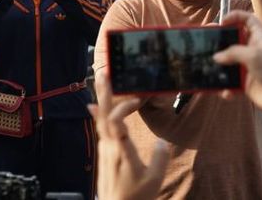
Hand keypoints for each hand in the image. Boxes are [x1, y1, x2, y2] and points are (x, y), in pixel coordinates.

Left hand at [88, 70, 169, 199]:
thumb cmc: (135, 198)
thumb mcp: (154, 180)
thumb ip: (160, 157)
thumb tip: (163, 141)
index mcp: (121, 152)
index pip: (115, 122)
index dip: (122, 107)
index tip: (136, 99)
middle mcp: (109, 148)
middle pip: (103, 116)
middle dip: (104, 94)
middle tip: (103, 74)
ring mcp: (104, 151)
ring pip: (101, 121)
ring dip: (102, 100)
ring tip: (103, 82)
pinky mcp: (103, 154)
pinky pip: (102, 128)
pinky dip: (102, 113)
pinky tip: (98, 106)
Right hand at [213, 10, 261, 123]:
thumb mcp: (254, 55)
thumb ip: (233, 52)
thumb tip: (217, 57)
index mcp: (260, 37)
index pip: (248, 20)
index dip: (236, 17)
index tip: (222, 21)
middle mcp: (254, 50)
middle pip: (234, 40)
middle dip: (221, 41)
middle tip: (207, 42)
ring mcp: (249, 66)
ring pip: (230, 62)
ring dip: (220, 66)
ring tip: (209, 68)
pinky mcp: (246, 81)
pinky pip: (231, 81)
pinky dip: (226, 86)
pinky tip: (225, 90)